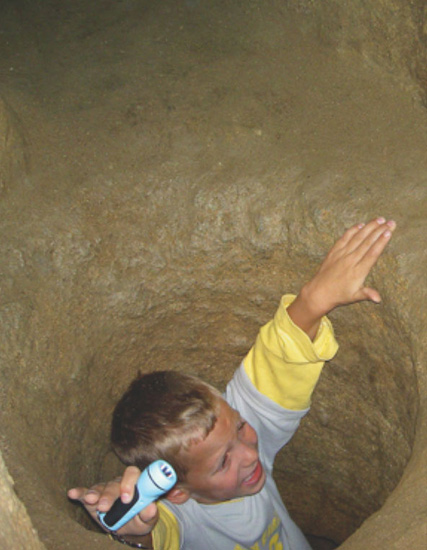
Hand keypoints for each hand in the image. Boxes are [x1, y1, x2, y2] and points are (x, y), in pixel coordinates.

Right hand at [67, 466, 158, 536]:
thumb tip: (151, 507)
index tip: (126, 498)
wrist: (126, 529)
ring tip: (91, 500)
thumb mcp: (146, 520)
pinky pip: (84, 492)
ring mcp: (104, 489)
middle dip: (109, 495)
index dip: (129, 483)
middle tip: (105, 507)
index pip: (133, 474)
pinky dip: (79, 492)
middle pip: (114, 483)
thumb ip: (149, 514)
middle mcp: (119, 483)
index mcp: (135, 484)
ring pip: (100, 488)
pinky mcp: (91, 497)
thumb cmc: (138, 520)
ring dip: (95, 494)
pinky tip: (73, 493)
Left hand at [288, 217, 395, 338]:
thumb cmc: (339, 295)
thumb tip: (378, 299)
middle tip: (390, 222)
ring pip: (357, 238)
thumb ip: (367, 294)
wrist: (319, 292)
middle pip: (367, 242)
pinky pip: (344, 238)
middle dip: (379, 231)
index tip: (388, 232)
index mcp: (358, 271)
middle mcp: (350, 261)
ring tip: (379, 219)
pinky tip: (361, 224)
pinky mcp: (334, 252)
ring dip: (369, 227)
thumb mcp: (354, 296)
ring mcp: (341, 255)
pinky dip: (352, 230)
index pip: (372, 254)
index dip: (381, 242)